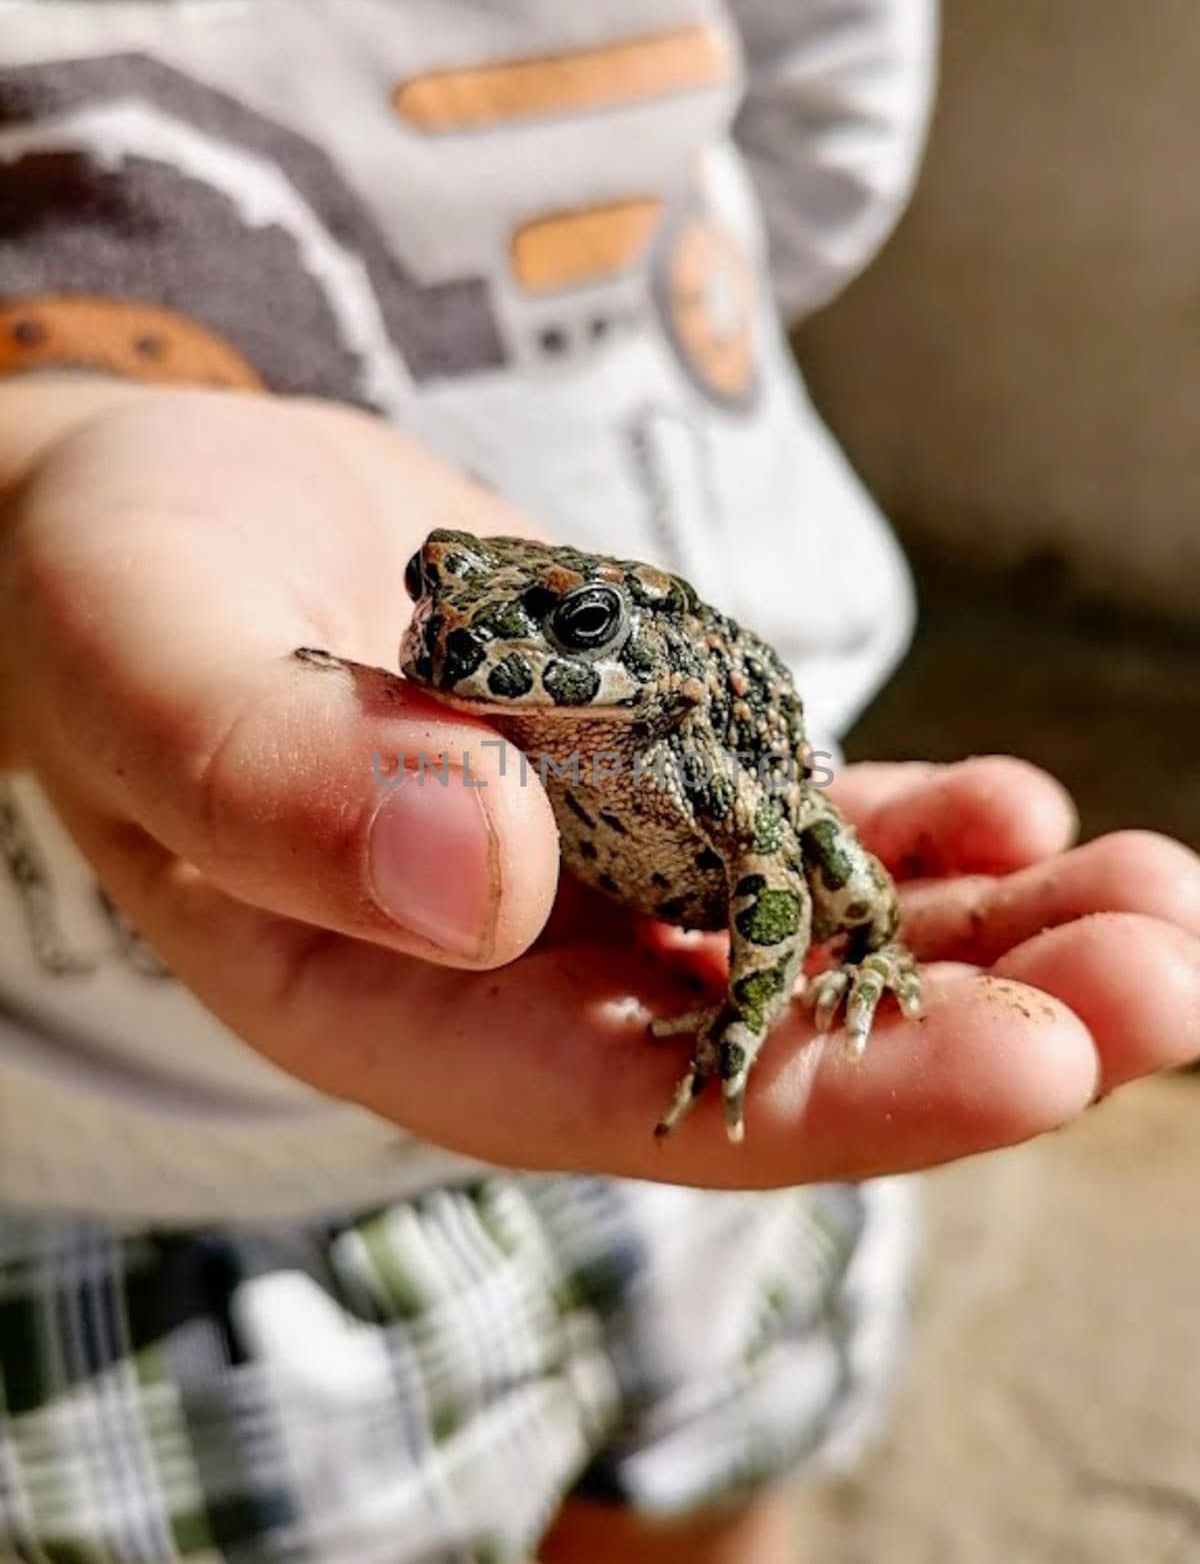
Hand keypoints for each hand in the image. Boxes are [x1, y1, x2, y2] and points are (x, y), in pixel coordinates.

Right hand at [2, 383, 1196, 1188]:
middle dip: (978, 1028)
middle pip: (769, 1040)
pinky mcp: (644, 771)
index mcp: (389, 1003)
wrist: (161, 524)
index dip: (832, 1100)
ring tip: (1162, 908)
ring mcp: (596, 873)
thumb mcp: (147, 667)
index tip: (1032, 1063)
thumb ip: (279, 784)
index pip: (628, 1098)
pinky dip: (918, 827)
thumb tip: (487, 880)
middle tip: (1167, 988)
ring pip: (813, 939)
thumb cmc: (112, 602)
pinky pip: (796, 823)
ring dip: (999, 935)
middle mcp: (517, 969)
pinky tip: (1023, 808)